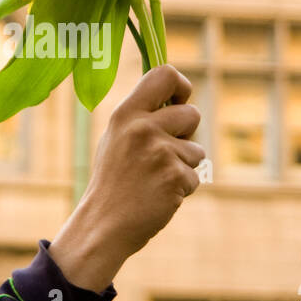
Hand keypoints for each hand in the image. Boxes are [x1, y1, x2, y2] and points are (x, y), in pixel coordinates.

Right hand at [47, 66, 204, 291]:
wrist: (103, 225)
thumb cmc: (112, 182)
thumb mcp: (116, 139)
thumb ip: (141, 117)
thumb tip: (175, 98)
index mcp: (126, 114)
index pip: (164, 74)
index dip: (181, 85)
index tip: (180, 99)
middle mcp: (143, 128)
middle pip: (192, 114)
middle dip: (186, 134)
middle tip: (163, 153)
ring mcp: (161, 153)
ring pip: (196, 150)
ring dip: (184, 165)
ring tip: (154, 179)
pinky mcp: (175, 177)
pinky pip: (195, 176)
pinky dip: (182, 188)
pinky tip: (158, 195)